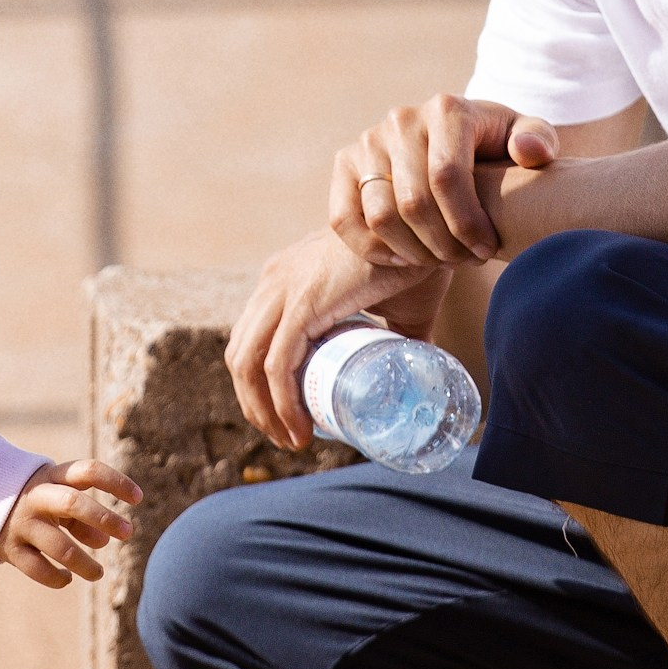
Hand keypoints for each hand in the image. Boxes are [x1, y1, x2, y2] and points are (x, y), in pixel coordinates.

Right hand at [0, 460, 140, 589]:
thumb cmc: (37, 503)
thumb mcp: (59, 501)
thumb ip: (83, 518)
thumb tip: (104, 541)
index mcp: (52, 477)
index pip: (88, 471)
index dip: (116, 481)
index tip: (138, 498)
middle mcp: (36, 497)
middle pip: (73, 502)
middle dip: (104, 518)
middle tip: (128, 533)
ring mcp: (22, 524)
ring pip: (60, 546)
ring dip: (85, 563)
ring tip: (99, 573)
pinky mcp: (10, 549)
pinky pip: (38, 569)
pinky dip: (57, 578)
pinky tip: (68, 578)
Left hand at [227, 231, 448, 450]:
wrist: (426, 228)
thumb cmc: (415, 262)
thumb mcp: (394, 306)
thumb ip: (398, 333)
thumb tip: (417, 369)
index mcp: (284, 278)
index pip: (250, 337)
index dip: (257, 383)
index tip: (284, 417)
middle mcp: (273, 280)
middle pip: (241, 354)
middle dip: (255, 404)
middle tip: (288, 437)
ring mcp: (284, 288)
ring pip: (249, 362)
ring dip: (264, 411)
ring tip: (293, 440)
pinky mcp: (304, 301)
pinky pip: (278, 362)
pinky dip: (282, 401)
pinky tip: (300, 427)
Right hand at [330, 95, 558, 268]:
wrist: (452, 146)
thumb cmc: (495, 148)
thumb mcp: (524, 139)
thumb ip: (539, 140)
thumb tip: (528, 151)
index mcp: (447, 109)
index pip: (447, 176)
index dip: (467, 223)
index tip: (487, 249)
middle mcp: (401, 119)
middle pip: (414, 202)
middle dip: (444, 245)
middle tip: (467, 262)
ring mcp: (368, 141)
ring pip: (381, 216)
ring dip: (414, 252)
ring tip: (442, 261)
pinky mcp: (344, 164)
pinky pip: (345, 220)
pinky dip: (375, 249)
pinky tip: (407, 258)